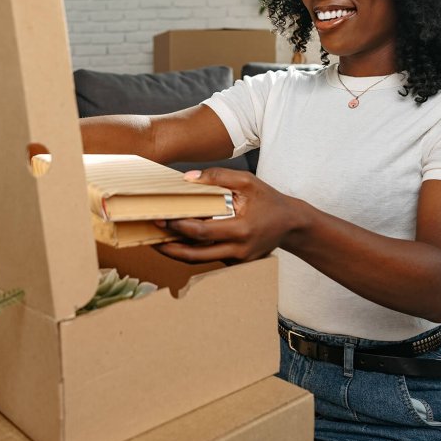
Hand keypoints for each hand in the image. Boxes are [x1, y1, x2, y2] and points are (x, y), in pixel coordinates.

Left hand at [155, 168, 304, 264]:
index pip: (202, 232)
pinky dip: (193, 251)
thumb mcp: (248, 182)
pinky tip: (178, 241)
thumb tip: (188, 178)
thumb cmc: (269, 200)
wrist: (291, 224)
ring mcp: (238, 260)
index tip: (161, 218)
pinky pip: (210, 258)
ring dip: (177, 252)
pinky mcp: (236, 263)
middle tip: (149, 237)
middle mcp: (239, 250)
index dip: (178, 226)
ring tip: (157, 240)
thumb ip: (218, 177)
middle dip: (169, 248)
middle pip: (195, 255)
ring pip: (200, 260)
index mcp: (241, 229)